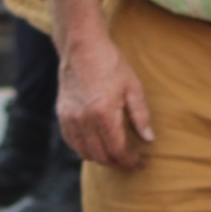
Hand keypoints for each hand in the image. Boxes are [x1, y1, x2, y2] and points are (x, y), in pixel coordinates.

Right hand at [57, 38, 153, 168]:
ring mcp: (70, 118)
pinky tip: (96, 145)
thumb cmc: (111, 64)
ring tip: (115, 156)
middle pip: (100, 156)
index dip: (129, 161)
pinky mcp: (62, 114)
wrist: (83, 48)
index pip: (117, 150)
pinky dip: (84, 149)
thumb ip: (141, 115)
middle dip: (117, 164)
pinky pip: (72, 142)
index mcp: (104, 114)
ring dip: (100, 159)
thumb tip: (148, 138)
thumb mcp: (133, 87)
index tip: (140, 163)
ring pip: (84, 152)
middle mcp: (84, 120)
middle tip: (130, 164)